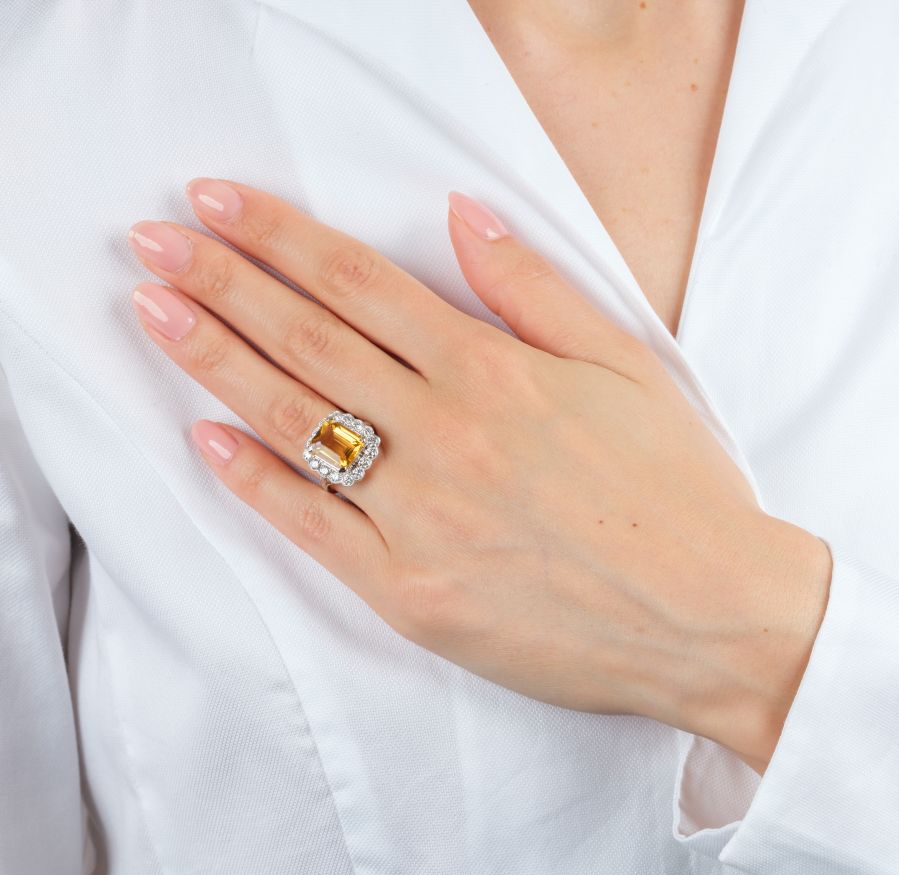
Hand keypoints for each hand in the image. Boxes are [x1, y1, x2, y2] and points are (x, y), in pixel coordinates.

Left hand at [126, 180, 831, 774]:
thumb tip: (464, 215)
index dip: (281, 236)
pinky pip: (313, 527)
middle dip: (222, 280)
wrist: (711, 616)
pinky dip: (254, 481)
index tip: (219, 202)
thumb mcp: (627, 367)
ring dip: (215, 358)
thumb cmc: (678, 491)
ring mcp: (421, 516)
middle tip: (154, 239)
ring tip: (155, 311)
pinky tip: (207, 438)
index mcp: (497, 372)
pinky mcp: (411, 593)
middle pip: (309, 338)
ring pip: (296, 420)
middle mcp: (447, 434)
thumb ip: (537, 289)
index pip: (362, 284)